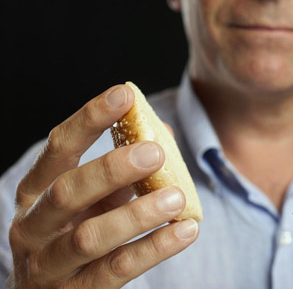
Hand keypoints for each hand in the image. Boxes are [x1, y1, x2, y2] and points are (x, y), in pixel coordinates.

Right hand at [7, 85, 198, 288]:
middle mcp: (33, 226)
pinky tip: (186, 230)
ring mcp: (49, 266)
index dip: (89, 119)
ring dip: (137, 214)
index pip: (58, 147)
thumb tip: (162, 131)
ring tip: (176, 196)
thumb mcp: (92, 198)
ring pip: (90, 237)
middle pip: (67, 191)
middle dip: (112, 168)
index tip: (123, 94)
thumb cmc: (77, 233)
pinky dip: (154, 249)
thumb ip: (121, 169)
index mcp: (36, 192)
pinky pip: (116, 270)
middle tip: (155, 152)